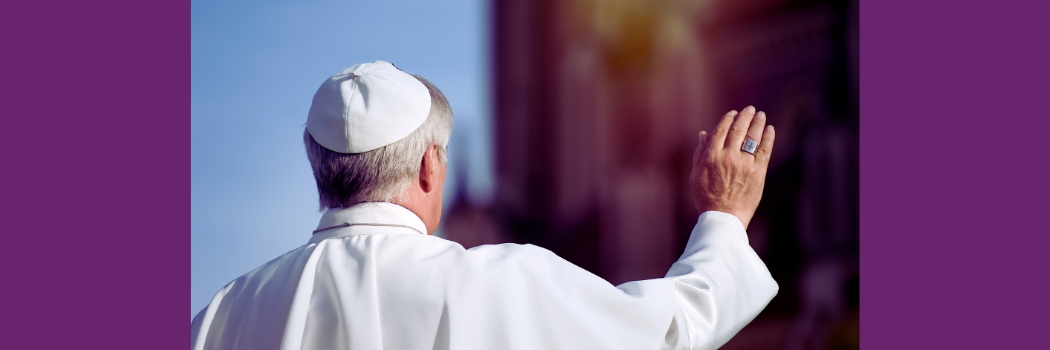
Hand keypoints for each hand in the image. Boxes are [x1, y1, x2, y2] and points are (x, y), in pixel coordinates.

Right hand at [689, 106, 774, 228]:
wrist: (724, 217)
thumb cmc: (706, 197)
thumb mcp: (696, 175)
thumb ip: (700, 153)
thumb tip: (704, 133)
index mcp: (711, 156)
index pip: (721, 130)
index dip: (728, 119)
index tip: (733, 113)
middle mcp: (728, 157)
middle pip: (738, 130)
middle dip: (745, 116)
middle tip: (750, 109)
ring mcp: (744, 164)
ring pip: (752, 137)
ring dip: (757, 123)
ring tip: (760, 115)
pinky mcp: (758, 172)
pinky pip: (765, 150)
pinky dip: (768, 137)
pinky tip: (770, 129)